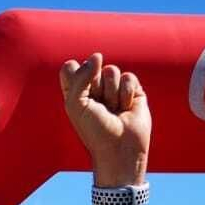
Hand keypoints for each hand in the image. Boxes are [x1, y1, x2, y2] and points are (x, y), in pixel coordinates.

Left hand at [59, 53, 150, 186]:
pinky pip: (128, 77)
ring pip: (111, 70)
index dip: (76, 77)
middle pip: (92, 66)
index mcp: (75, 91)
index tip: (80, 98)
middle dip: (95, 87)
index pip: (70, 67)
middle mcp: (94, 88)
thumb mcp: (76, 104)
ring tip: (113, 110)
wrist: (120, 149)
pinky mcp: (133, 90)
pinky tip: (126, 109)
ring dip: (112, 93)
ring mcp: (114, 88)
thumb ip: (80, 76)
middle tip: (99, 107)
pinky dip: (126, 94)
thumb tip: (97, 56)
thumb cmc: (94, 131)